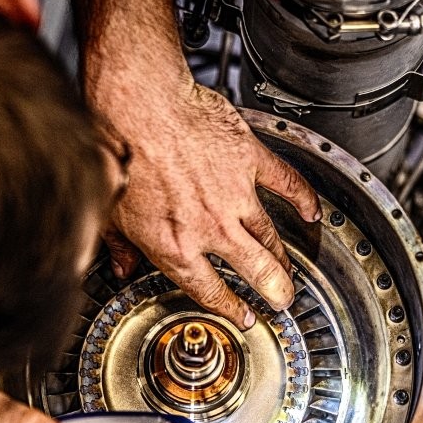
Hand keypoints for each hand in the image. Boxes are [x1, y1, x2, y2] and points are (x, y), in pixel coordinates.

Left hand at [97, 77, 320, 327]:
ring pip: (271, 237)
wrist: (139, 105)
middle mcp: (212, 227)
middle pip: (256, 271)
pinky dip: (303, 199)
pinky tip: (312, 211)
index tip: (243, 316)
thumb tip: (122, 266)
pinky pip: (286, 184)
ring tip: (289, 269)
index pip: (210, 290)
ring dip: (283, 257)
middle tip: (282, 299)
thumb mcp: (111, 212)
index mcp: (175, 246)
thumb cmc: (121, 152)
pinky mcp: (250, 160)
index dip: (230, 308)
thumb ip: (121, 246)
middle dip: (274, 292)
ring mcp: (236, 195)